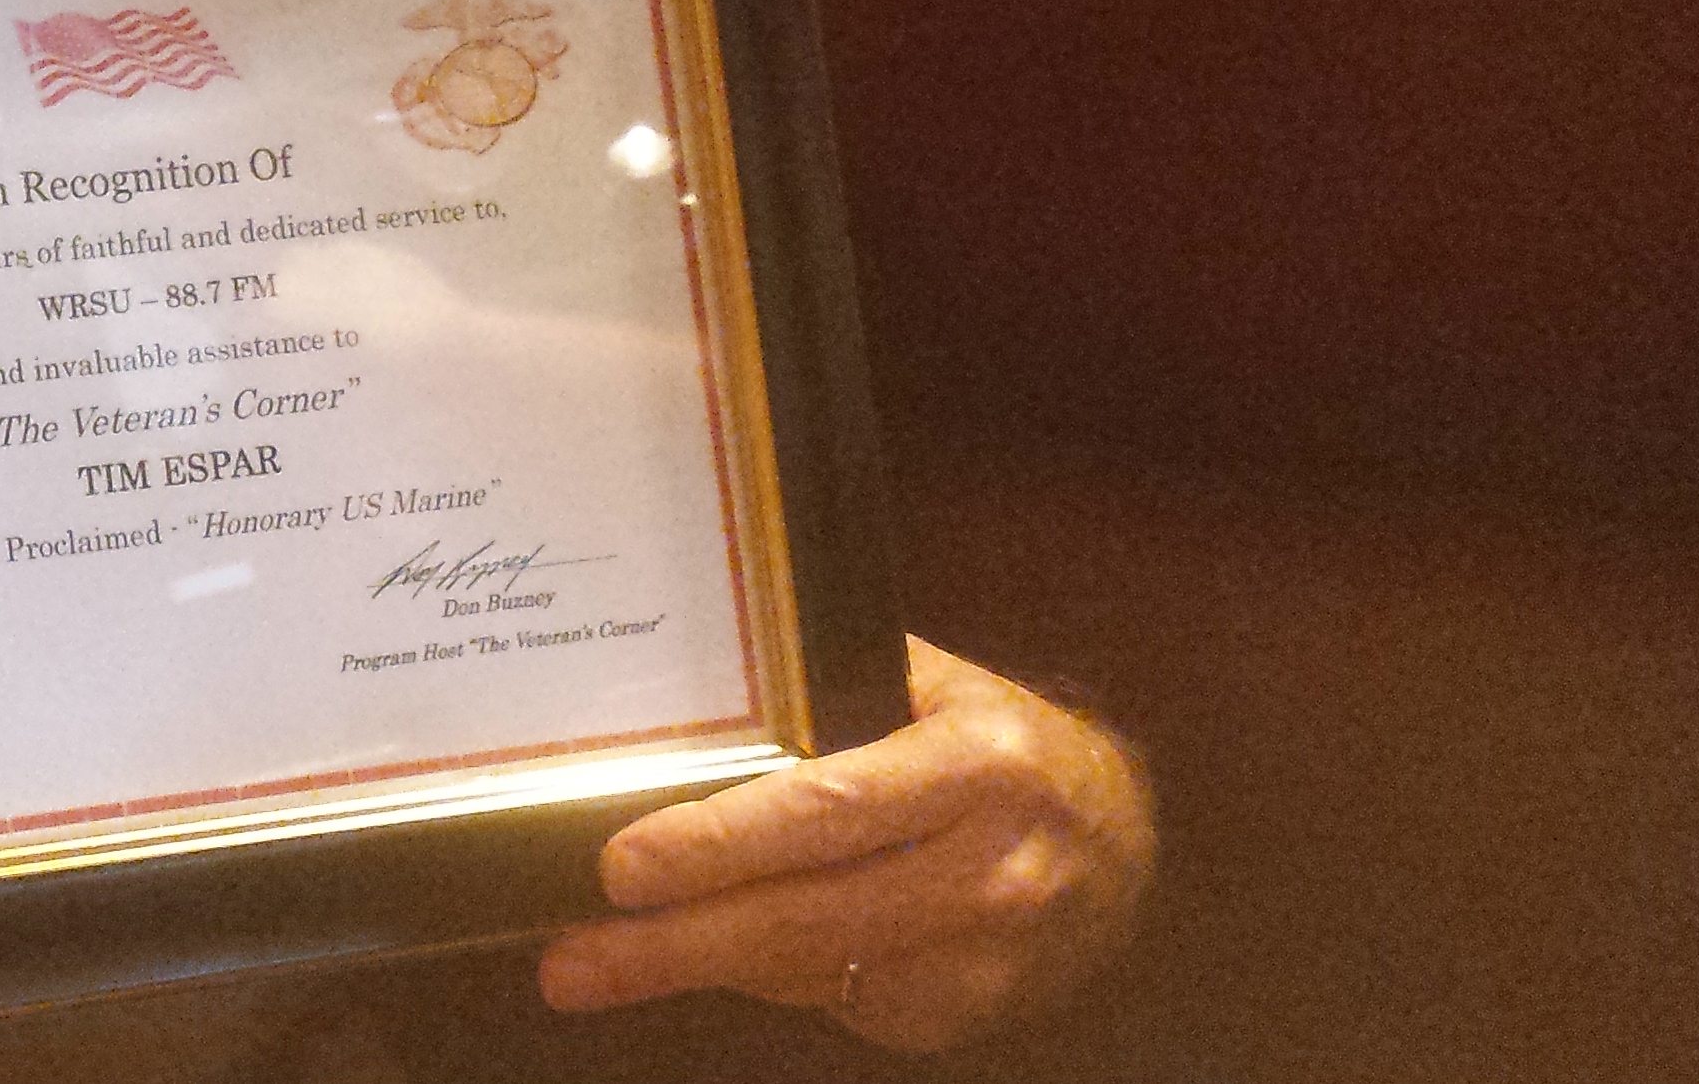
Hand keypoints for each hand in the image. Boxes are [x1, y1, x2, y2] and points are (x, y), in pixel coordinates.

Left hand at [535, 636, 1154, 1049]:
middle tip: (571, 963)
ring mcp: (987, 959)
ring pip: (812, 972)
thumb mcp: (943, 689)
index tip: (623, 866)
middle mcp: (992, 870)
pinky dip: (771, 978)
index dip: (719, 844)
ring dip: (700, 971)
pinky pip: (838, 1002)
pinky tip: (721, 954)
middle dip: (674, 946)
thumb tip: (699, 685)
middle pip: (806, 920)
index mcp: (981, 767)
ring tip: (598, 968)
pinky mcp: (967, 1014)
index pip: (828, 812)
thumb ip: (838, 683)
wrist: (1128, 845)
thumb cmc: (1004, 746)